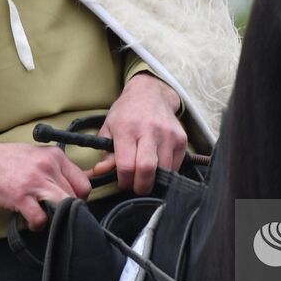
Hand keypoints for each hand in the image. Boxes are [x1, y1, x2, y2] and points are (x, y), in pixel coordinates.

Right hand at [0, 134, 90, 230]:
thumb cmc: (1, 160)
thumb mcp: (33, 155)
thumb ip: (53, 168)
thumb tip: (70, 188)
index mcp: (54, 155)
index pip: (84, 183)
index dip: (79, 198)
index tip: (69, 204)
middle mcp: (48, 166)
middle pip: (75, 198)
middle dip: (67, 211)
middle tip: (53, 214)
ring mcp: (35, 181)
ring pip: (64, 207)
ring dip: (56, 218)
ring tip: (44, 217)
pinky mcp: (20, 196)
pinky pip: (41, 219)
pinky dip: (37, 225)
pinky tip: (30, 221)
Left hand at [89, 73, 186, 193]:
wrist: (151, 93)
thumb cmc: (127, 113)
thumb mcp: (109, 129)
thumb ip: (105, 153)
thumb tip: (99, 173)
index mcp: (127, 129)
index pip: (126, 166)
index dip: (124, 181)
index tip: (123, 182)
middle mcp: (149, 131)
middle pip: (147, 170)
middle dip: (140, 186)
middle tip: (136, 186)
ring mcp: (168, 135)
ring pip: (164, 171)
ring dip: (154, 179)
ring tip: (146, 174)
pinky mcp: (182, 139)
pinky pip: (175, 166)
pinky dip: (166, 171)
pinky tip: (158, 164)